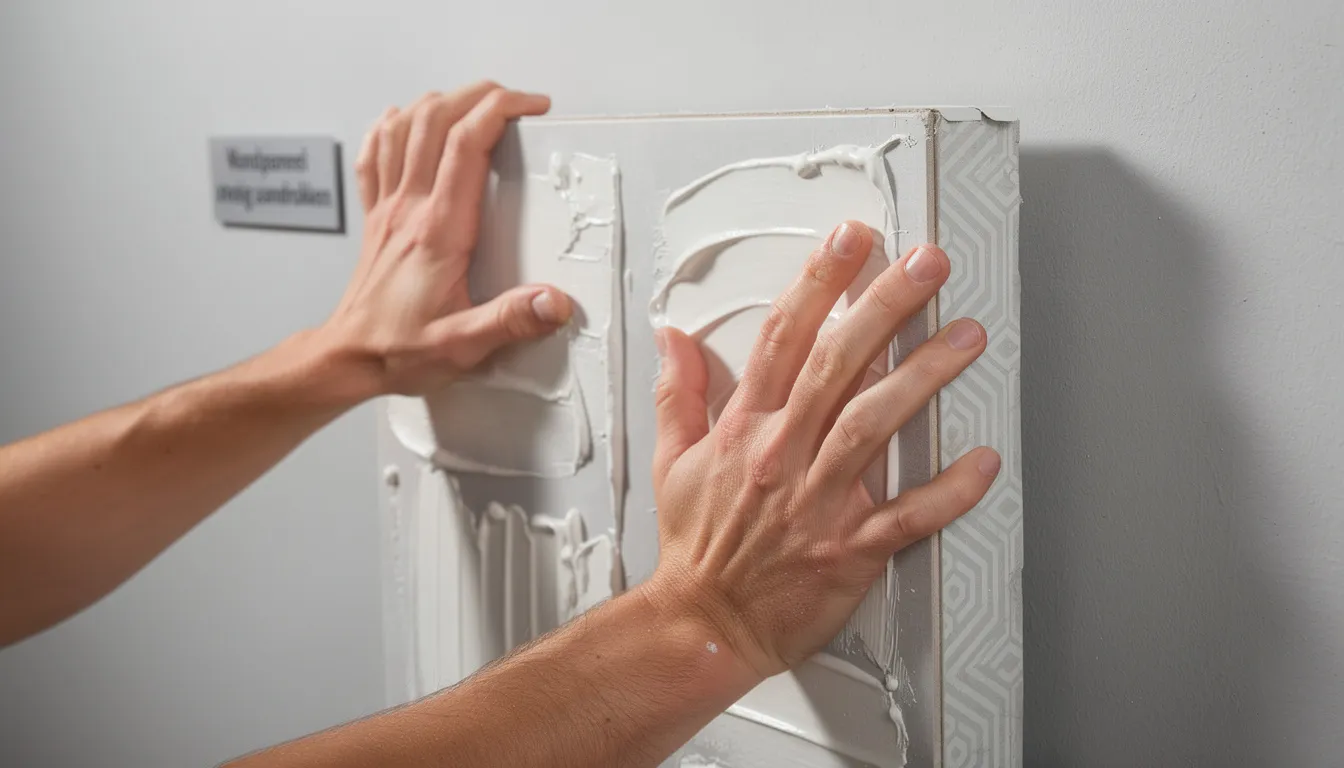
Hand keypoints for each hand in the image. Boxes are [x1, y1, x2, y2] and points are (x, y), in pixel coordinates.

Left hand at [319, 82, 570, 396]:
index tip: (530, 107)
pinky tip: (400, 121)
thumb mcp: (462, 346)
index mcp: (438, 231)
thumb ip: (510, 322)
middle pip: (436, 119)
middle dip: (477, 95)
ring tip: (471, 102)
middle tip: (512, 99)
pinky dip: (389, 128)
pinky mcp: (376, 219)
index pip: (466, 145)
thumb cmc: (398, 349)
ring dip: (439, 103)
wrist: (347, 359)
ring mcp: (388, 210)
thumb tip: (553, 301)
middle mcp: (410, 209)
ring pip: (404, 128)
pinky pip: (375, 156)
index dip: (500, 112)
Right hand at [644, 221, 1000, 679]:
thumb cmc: (697, 547)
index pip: (783, 337)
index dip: (819, 282)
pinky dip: (948, 490)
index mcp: (745, 428)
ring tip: (966, 336)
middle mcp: (784, 454)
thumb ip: (680, 393)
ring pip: (876, 423)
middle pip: (838, 363)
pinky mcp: (851, 548)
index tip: (851, 241)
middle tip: (928, 263)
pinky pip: (907, 514)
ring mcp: (820, 500)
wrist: (704, 624)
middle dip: (885, 305)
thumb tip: (673, 339)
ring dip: (924, 376)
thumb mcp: (673, 460)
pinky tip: (983, 460)